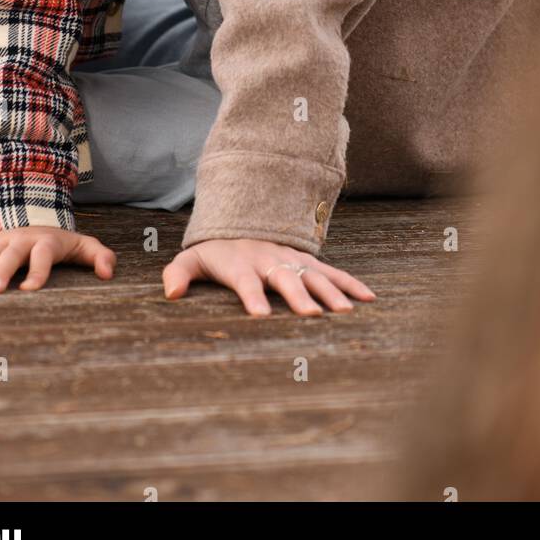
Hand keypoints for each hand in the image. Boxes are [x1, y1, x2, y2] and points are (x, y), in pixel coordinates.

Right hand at [0, 226, 116, 293]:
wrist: (37, 223)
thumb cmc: (63, 244)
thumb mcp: (84, 247)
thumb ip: (101, 257)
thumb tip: (108, 274)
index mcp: (46, 241)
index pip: (43, 254)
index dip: (38, 271)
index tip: (30, 290)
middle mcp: (21, 239)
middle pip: (11, 254)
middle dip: (2, 272)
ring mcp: (0, 241)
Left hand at [163, 238, 376, 317]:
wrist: (243, 222)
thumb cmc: (216, 252)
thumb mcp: (193, 258)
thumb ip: (179, 272)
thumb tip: (170, 292)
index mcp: (241, 264)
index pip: (246, 282)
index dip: (252, 297)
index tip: (260, 316)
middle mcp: (270, 261)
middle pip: (285, 279)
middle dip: (299, 297)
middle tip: (312, 316)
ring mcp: (292, 260)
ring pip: (314, 275)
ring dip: (330, 293)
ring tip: (345, 312)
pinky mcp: (308, 262)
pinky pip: (333, 273)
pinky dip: (351, 284)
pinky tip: (369, 299)